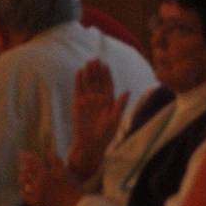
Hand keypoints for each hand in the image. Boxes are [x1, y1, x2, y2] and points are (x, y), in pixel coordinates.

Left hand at [19, 150, 82, 205]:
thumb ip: (55, 161)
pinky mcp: (36, 205)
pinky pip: (25, 196)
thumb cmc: (72, 187)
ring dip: (22, 177)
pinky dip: (23, 191)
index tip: (22, 152)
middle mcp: (37, 185)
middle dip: (23, 166)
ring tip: (22, 173)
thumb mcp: (64, 171)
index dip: (26, 156)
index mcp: (44, 174)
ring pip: (24, 184)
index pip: (31, 162)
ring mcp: (36, 195)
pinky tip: (24, 188)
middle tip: (21, 161)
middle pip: (26, 173)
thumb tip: (48, 152)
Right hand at [68, 59, 129, 180]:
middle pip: (98, 81)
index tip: (105, 65)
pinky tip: (79, 71)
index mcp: (109, 101)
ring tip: (88, 62)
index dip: (106, 74)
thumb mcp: (115, 120)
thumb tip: (127, 91)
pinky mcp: (78, 104)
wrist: (90, 145)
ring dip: (88, 73)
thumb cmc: (105, 135)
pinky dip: (78, 81)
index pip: (108, 84)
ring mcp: (88, 101)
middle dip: (97, 71)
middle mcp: (98, 99)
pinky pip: (78, 90)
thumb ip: (120, 105)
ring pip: (88, 83)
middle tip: (96, 59)